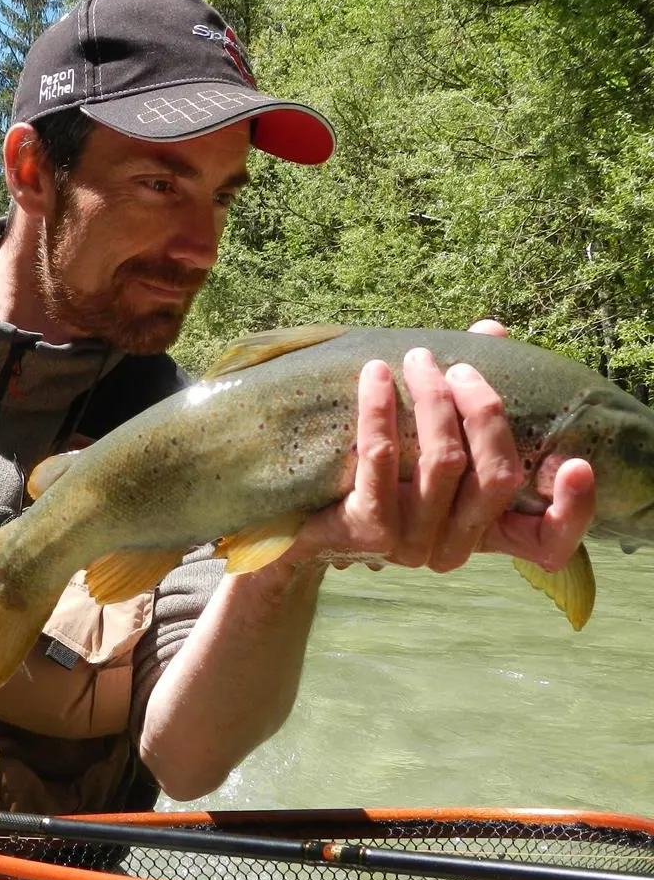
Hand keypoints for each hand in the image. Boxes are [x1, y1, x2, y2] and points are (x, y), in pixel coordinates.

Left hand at [297, 327, 594, 574]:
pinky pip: (381, 460)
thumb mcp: (428, 445)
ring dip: (432, 399)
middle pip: (496, 475)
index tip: (579, 464)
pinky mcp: (368, 531)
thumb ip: (466, 396)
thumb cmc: (376, 477)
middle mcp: (453, 548)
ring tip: (417, 359)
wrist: (300, 524)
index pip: (548, 544)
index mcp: (482, 536)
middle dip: (482, 409)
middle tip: (457, 366)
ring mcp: (411, 545)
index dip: (572, 509)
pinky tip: (375, 375)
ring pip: (443, 461)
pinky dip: (380, 410)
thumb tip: (491, 331)